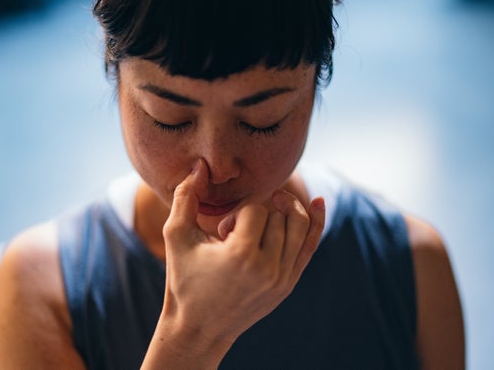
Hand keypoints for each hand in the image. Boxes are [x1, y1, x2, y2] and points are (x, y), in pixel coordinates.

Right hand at [142, 160, 325, 368]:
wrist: (199, 328)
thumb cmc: (183, 280)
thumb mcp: (176, 236)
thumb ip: (185, 196)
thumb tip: (200, 165)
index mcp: (242, 256)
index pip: (257, 210)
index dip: (236, 214)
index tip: (220, 233)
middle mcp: (268, 269)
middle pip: (279, 215)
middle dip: (256, 216)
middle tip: (233, 235)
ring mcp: (282, 278)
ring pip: (297, 226)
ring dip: (277, 216)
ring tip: (257, 224)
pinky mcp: (289, 284)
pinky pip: (309, 246)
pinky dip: (315, 222)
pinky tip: (317, 202)